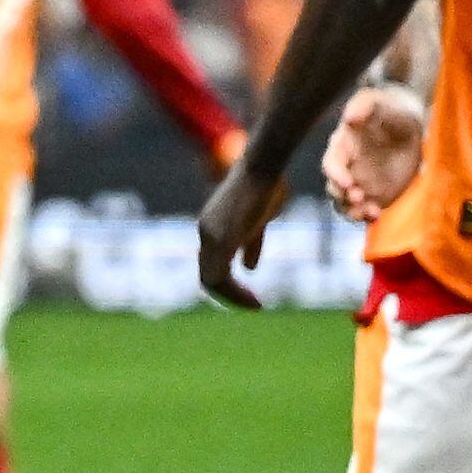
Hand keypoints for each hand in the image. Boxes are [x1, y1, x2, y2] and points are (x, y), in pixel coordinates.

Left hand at [196, 157, 288, 309]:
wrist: (262, 166)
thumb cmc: (265, 186)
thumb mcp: (259, 220)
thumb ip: (251, 243)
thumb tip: (249, 268)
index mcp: (212, 228)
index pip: (210, 265)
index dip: (228, 285)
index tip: (251, 296)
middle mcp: (206, 232)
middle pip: (207, 276)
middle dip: (229, 296)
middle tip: (254, 305)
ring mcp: (211, 235)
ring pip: (211, 280)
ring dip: (233, 298)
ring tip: (255, 305)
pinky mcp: (222, 238)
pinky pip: (220, 276)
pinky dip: (235, 293)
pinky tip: (254, 299)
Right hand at [321, 86, 425, 223]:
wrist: (408, 127)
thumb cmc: (390, 111)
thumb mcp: (379, 103)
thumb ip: (365, 106)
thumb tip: (349, 118)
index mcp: (342, 146)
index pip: (331, 164)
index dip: (336, 174)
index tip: (348, 182)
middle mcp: (346, 168)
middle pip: (334, 188)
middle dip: (343, 195)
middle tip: (358, 195)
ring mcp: (359, 184)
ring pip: (346, 204)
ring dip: (353, 210)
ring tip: (369, 210)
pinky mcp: (373, 196)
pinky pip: (364, 211)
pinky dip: (367, 216)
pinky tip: (376, 214)